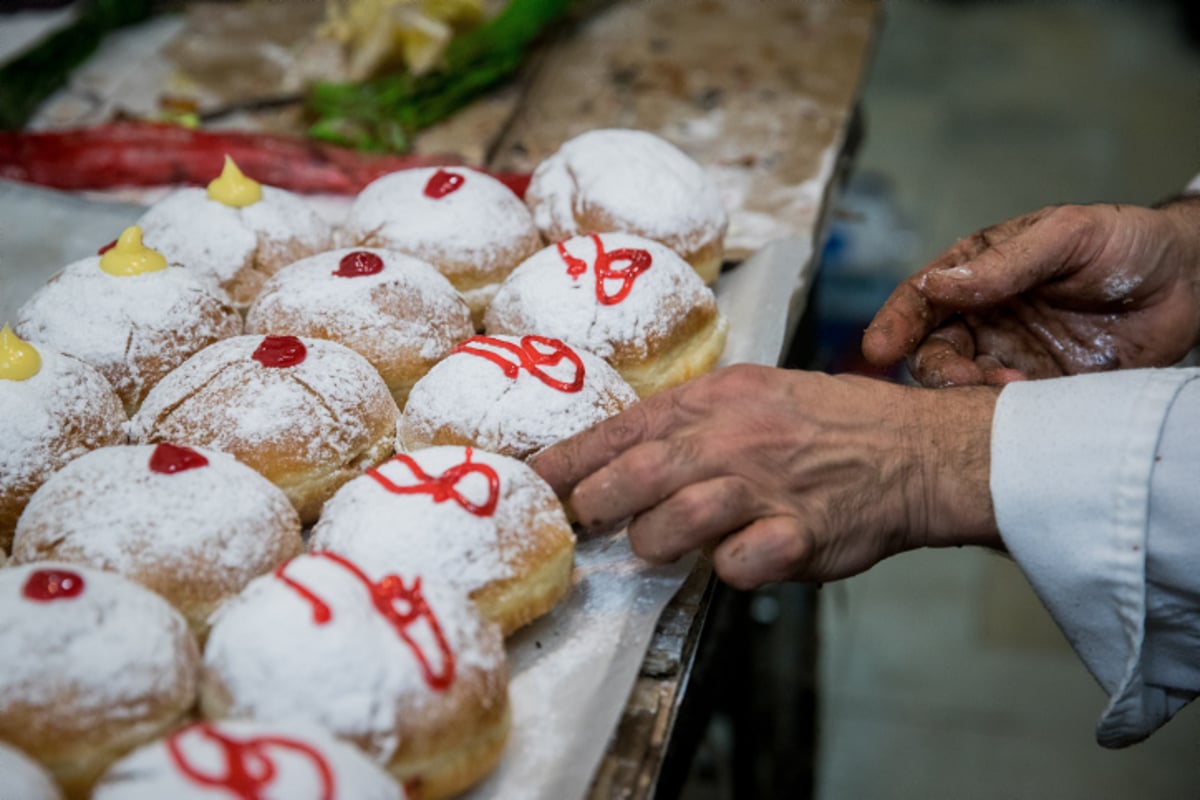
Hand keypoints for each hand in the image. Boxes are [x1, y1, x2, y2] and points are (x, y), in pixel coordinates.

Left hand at [530, 365, 1001, 589]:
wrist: (911, 449)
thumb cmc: (825, 424)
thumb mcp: (753, 394)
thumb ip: (689, 422)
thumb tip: (619, 455)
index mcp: (716, 400)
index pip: (621, 429)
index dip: (569, 460)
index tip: (535, 481)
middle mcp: (734, 439)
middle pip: (633, 477)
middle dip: (596, 506)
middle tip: (586, 520)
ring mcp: (765, 488)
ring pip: (671, 525)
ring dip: (655, 542)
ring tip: (662, 543)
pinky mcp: (798, 536)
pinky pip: (735, 567)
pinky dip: (725, 570)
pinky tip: (739, 557)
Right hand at [862, 201, 1199, 386]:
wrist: (1190, 281)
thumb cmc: (1124, 243)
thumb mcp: (1065, 235)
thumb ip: (1004, 263)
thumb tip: (938, 284)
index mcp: (976, 273)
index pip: (922, 299)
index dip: (896, 322)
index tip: (879, 347)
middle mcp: (982, 319)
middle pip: (932, 352)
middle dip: (937, 370)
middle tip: (963, 380)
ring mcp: (1008, 356)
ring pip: (961, 387)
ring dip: (972, 395)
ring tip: (1010, 389)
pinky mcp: (1038, 391)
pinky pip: (1005, 412)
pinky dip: (1006, 416)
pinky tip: (1029, 406)